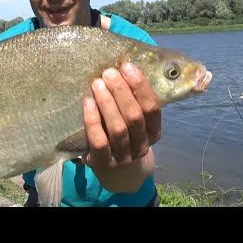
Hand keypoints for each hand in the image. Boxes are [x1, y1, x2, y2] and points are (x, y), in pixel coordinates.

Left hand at [82, 62, 160, 192]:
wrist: (119, 175)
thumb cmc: (126, 137)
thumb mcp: (136, 124)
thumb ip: (133, 101)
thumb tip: (121, 67)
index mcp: (154, 133)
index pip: (152, 109)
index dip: (141, 87)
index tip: (128, 67)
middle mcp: (142, 146)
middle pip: (135, 117)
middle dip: (122, 92)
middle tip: (109, 72)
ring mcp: (123, 157)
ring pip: (118, 129)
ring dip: (107, 103)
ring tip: (98, 83)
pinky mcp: (103, 163)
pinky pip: (99, 141)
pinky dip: (93, 121)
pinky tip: (88, 103)